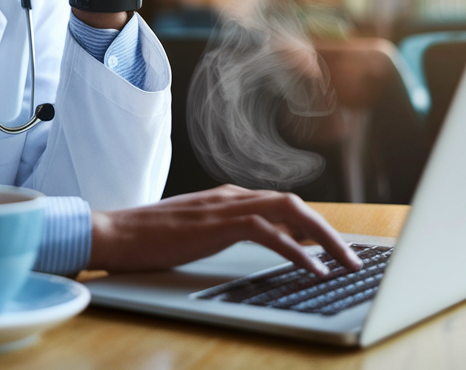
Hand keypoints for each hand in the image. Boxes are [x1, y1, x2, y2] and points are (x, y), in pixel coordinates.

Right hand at [88, 185, 362, 275]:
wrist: (113, 233)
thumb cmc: (146, 239)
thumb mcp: (193, 233)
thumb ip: (223, 233)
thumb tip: (252, 246)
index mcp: (227, 198)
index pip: (282, 206)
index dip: (312, 227)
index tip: (332, 250)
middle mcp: (231, 196)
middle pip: (295, 205)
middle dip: (329, 232)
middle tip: (352, 258)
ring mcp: (225, 207)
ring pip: (290, 212)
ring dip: (324, 239)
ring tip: (344, 264)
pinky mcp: (218, 224)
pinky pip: (269, 233)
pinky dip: (296, 251)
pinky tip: (312, 269)